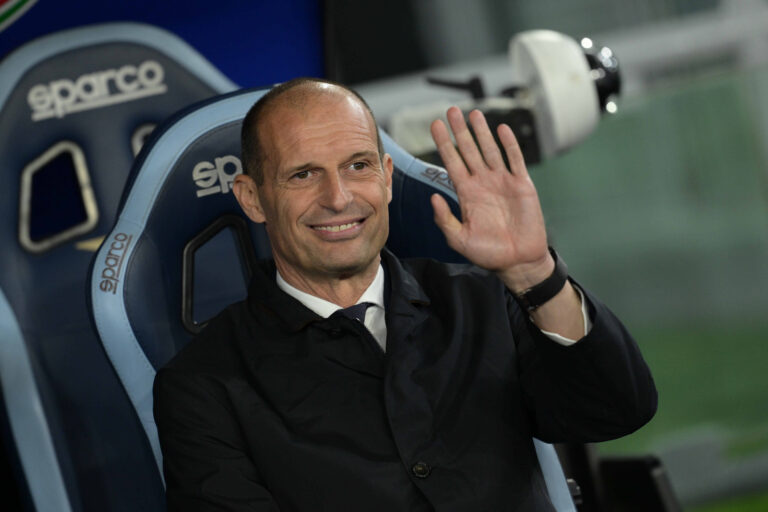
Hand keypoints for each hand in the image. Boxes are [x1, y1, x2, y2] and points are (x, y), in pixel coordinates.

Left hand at [430, 107, 552, 291]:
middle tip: (451, 110)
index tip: (435, 125)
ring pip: (490, 150)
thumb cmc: (488, 253)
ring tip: (473, 113)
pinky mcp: (521, 185)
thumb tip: (432, 197)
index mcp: (466, 193)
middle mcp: (483, 183)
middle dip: (460, 131)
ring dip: (482, 132)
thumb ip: (445, 219)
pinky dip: (509, 145)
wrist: (518, 261)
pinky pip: (515, 160)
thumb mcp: (459, 239)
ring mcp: (502, 182)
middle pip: (469, 150)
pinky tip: (501, 129)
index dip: (444, 143)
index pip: (452, 162)